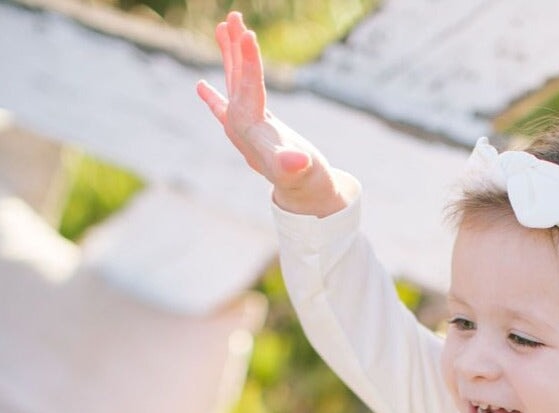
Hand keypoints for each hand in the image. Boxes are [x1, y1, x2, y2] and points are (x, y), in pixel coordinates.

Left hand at [196, 11, 345, 215]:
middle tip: (233, 19)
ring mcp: (244, 128)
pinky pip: (230, 105)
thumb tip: (295, 160)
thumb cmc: (306, 181)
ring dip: (229, 57)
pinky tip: (201, 87)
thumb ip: (293, 165)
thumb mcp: (302, 171)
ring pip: (232, 85)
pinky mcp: (251, 130)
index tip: (247, 35)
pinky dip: (215, 95)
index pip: (248, 90)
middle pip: (235, 80)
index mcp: (252, 130)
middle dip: (234, 49)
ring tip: (222, 27)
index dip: (249, 64)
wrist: (304, 196)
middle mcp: (241, 126)